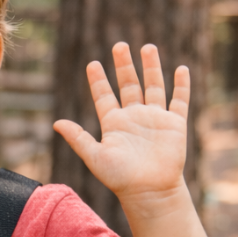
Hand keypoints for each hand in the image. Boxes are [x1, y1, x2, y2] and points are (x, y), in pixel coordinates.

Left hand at [54, 43, 189, 206]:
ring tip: (148, 47)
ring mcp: (155, 119)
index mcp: (113, 124)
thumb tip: (56, 123)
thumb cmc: (119, 177)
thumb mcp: (94, 156)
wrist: (148, 190)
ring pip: (153, 87)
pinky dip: (181, 85)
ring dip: (151, 67)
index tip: (92, 63)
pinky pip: (179, 101)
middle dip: (124, 66)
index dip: (98, 80)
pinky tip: (180, 68)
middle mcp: (133, 118)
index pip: (104, 96)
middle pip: (128, 85)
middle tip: (120, 45)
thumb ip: (78, 138)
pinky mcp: (174, 124)